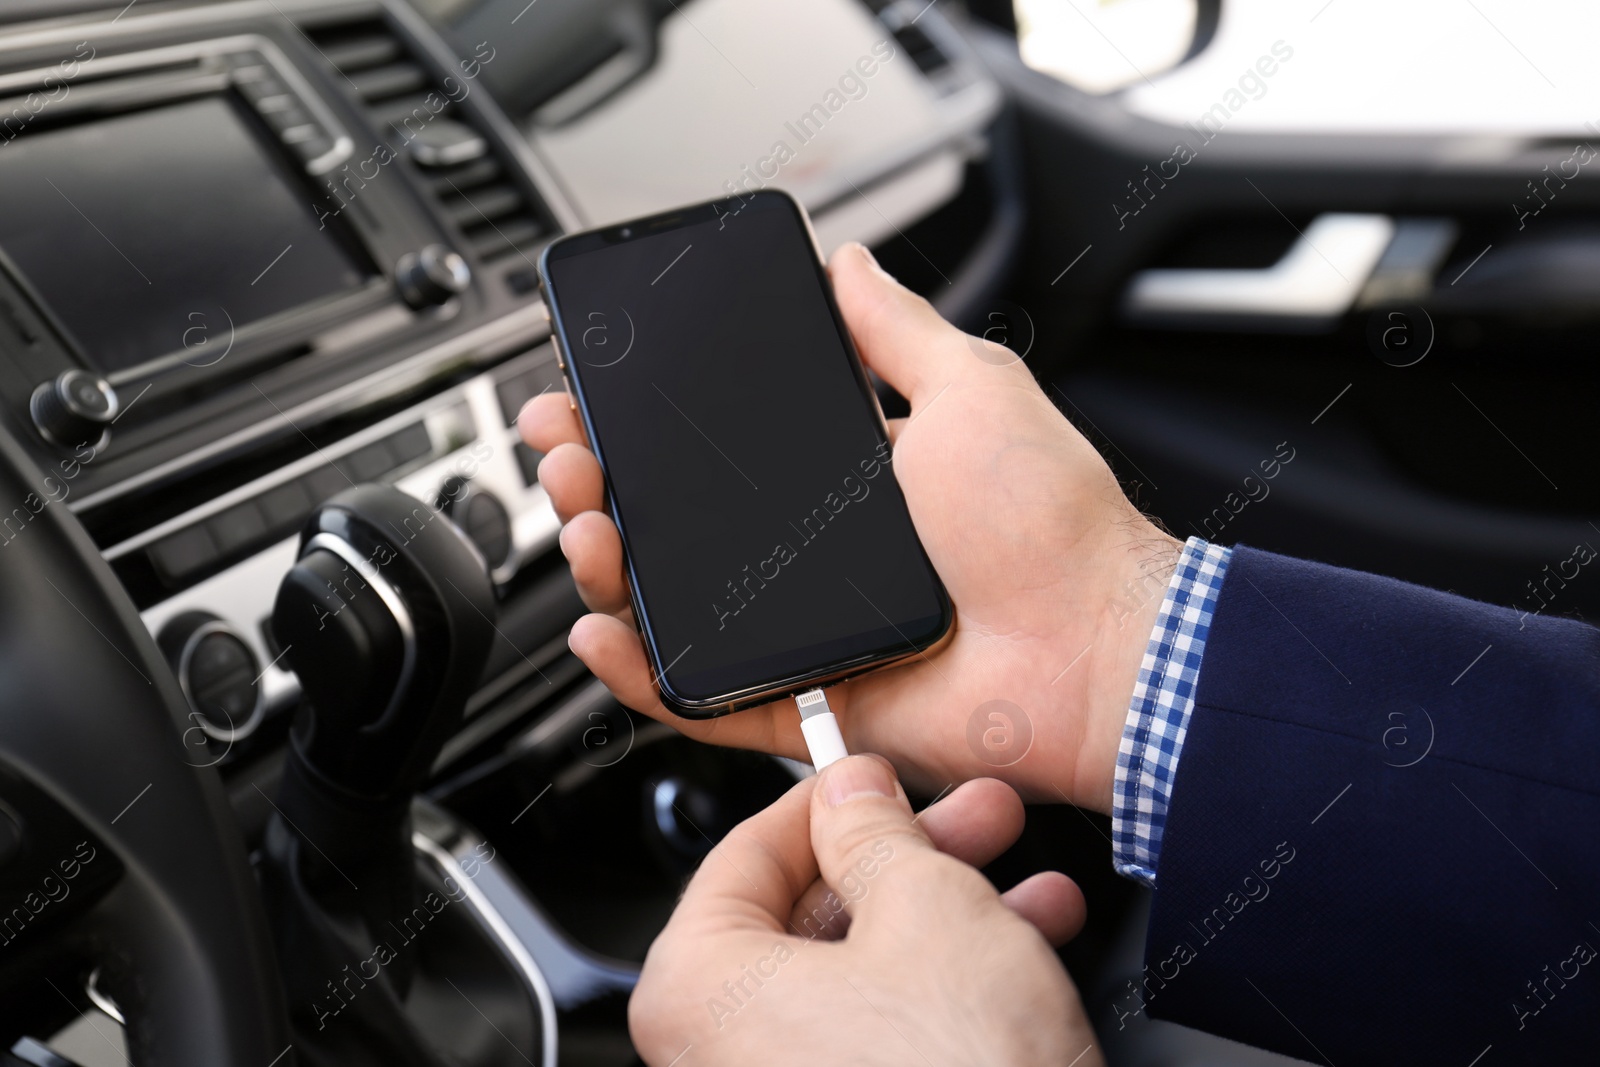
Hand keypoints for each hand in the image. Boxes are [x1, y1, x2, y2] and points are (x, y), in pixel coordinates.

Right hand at [520, 242, 1179, 811]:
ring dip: (607, 566)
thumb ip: (898, 332)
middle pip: (675, 526)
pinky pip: (704, 699)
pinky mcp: (805, 702)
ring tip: (582, 523)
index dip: (647, 426)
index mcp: (842, 486)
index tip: (594, 396)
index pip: (716, 451)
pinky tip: (601, 633)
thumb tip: (848, 265)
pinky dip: (642, 678)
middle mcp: (811, 558)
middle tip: (568, 452)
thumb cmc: (1052, 523)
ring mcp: (802, 633)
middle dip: (603, 485)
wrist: (1097, 645)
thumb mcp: (973, 390)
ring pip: (672, 608)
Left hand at [629, 755, 1102, 1066]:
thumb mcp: (925, 907)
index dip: (829, 800)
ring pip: (860, 975)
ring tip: (1026, 885)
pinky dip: (947, 988)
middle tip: (972, 818)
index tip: (877, 777)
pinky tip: (1024, 951)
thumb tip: (851, 791)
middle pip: (810, 915)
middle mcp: (720, 1053)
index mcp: (699, 987)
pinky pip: (881, 1034)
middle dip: (910, 857)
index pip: (744, 853)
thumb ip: (875, 830)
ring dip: (950, 917)